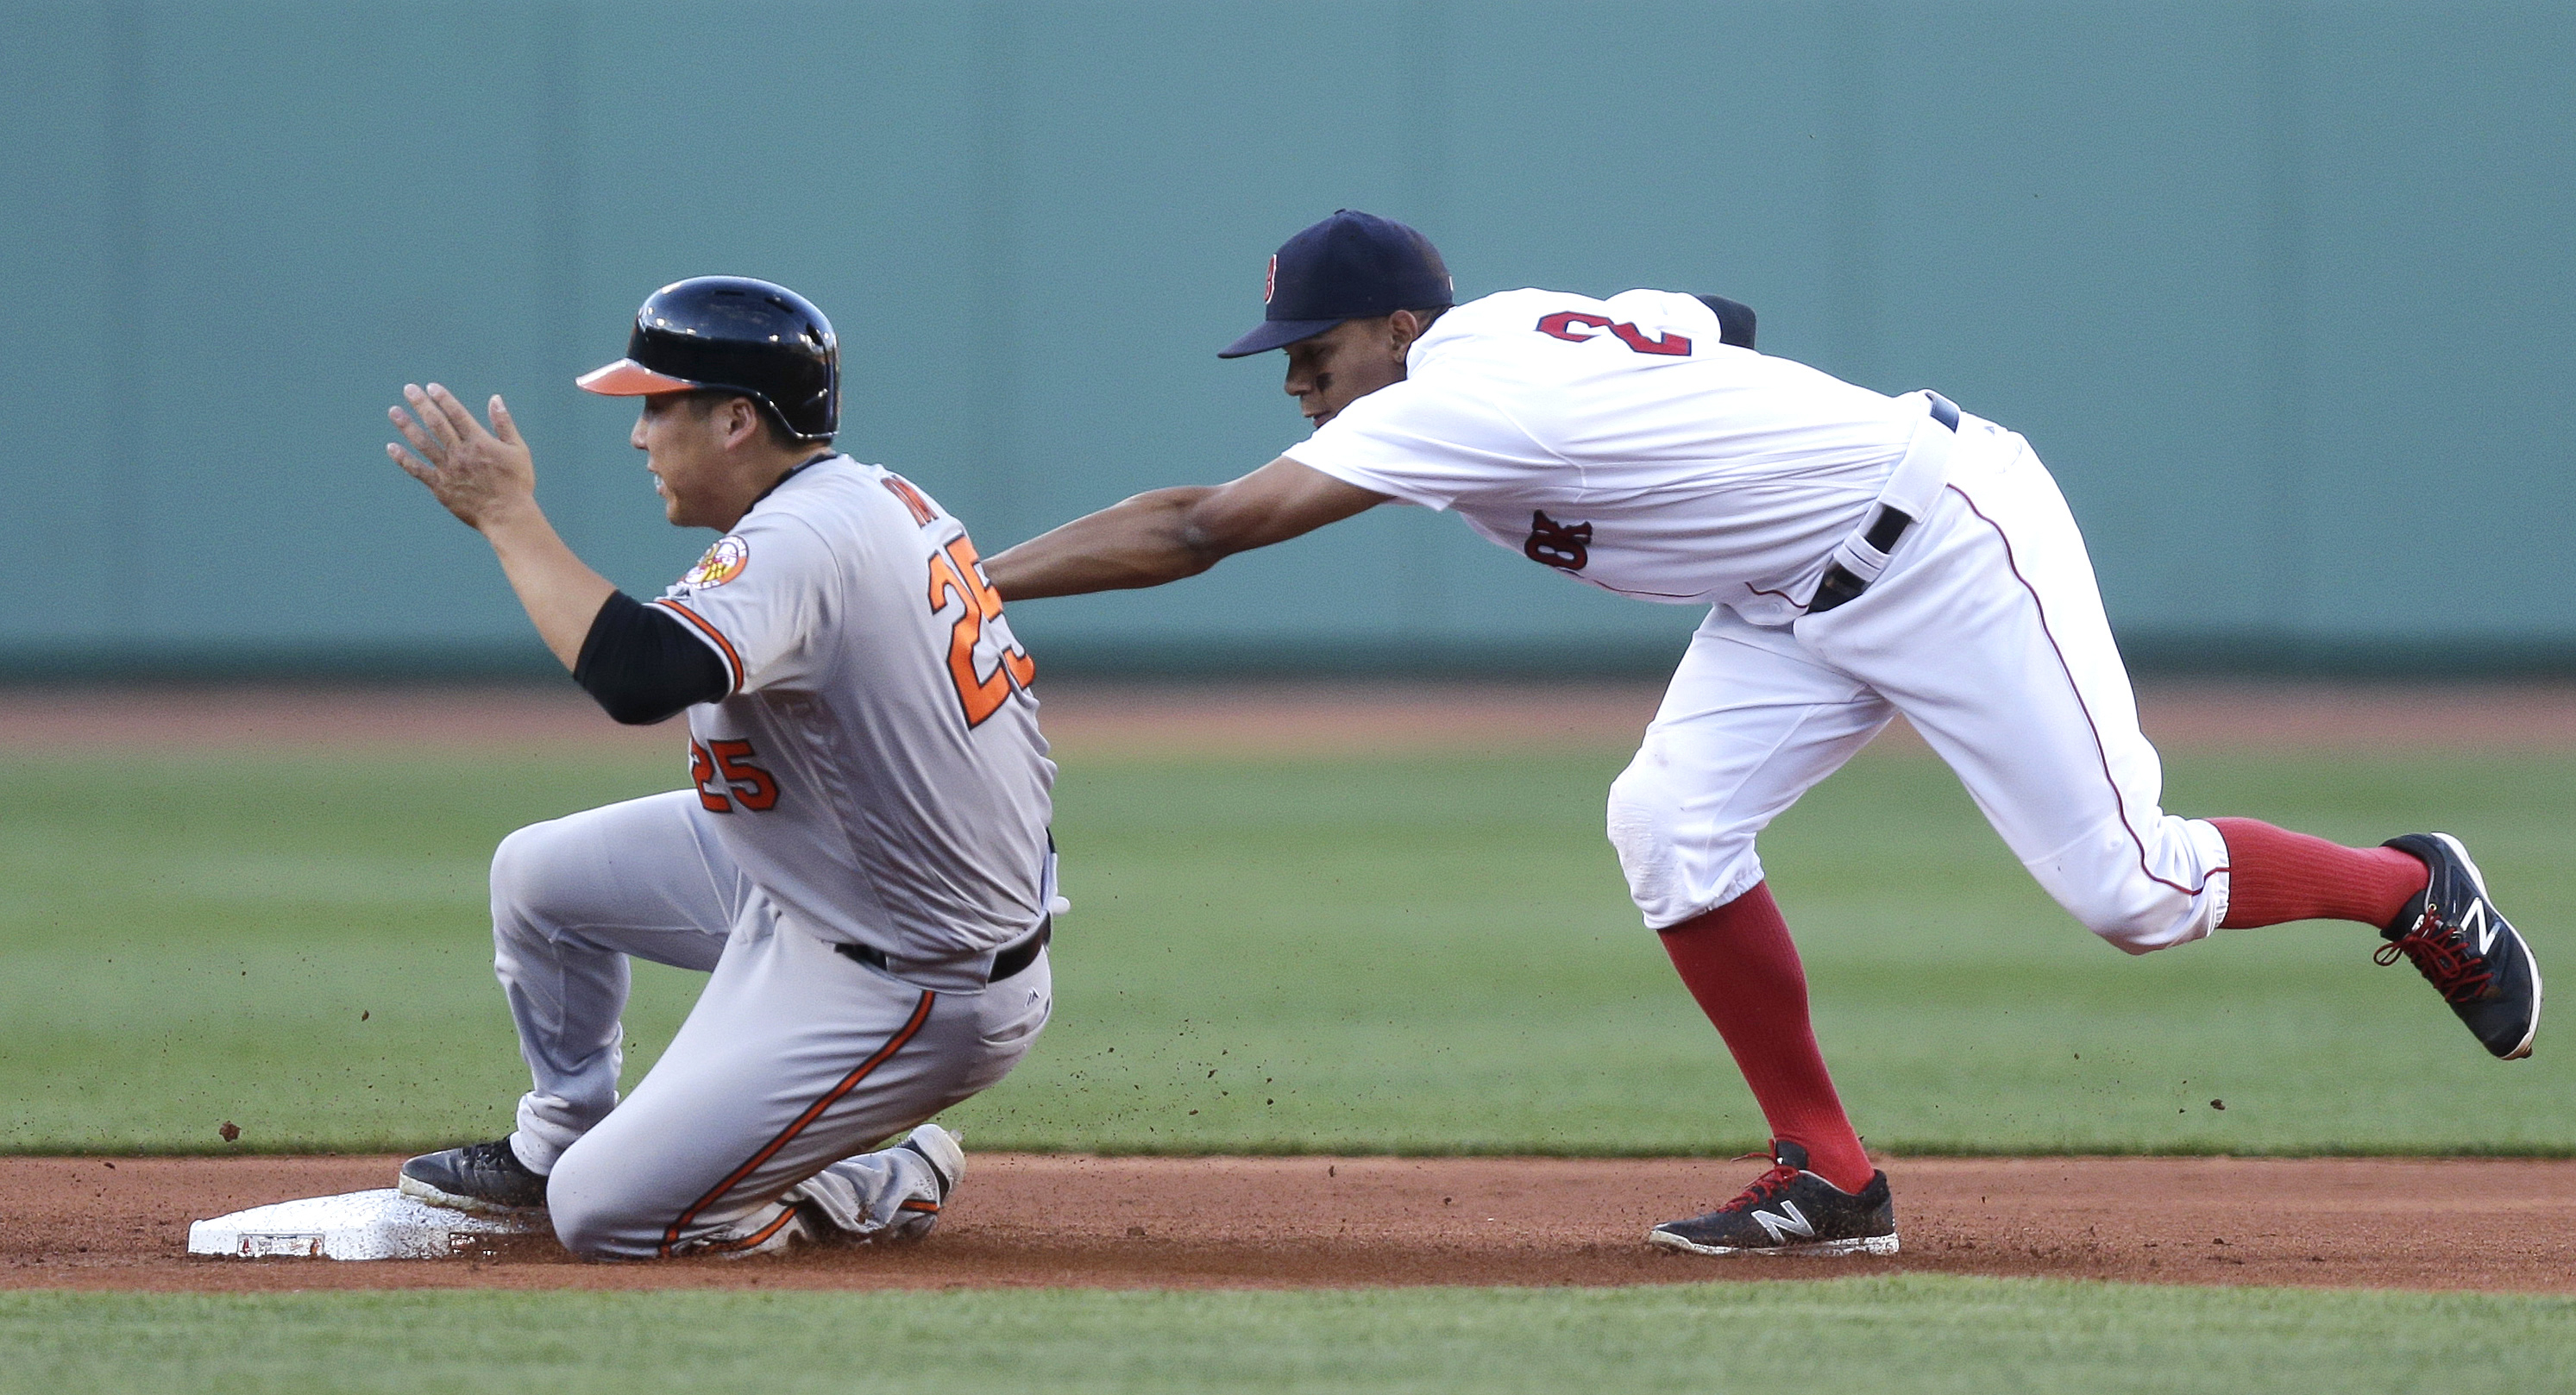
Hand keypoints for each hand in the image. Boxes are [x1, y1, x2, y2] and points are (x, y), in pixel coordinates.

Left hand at [387, 383, 537, 531]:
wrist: (507, 516)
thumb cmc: (517, 483)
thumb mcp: (518, 450)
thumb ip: (505, 423)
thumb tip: (495, 399)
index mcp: (479, 442)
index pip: (457, 414)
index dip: (443, 398)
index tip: (431, 387)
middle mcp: (460, 453)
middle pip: (436, 423)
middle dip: (421, 404)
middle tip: (408, 389)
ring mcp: (448, 470)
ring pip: (423, 443)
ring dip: (407, 426)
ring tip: (394, 412)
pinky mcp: (440, 487)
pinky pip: (417, 470)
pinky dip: (403, 459)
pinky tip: (392, 447)